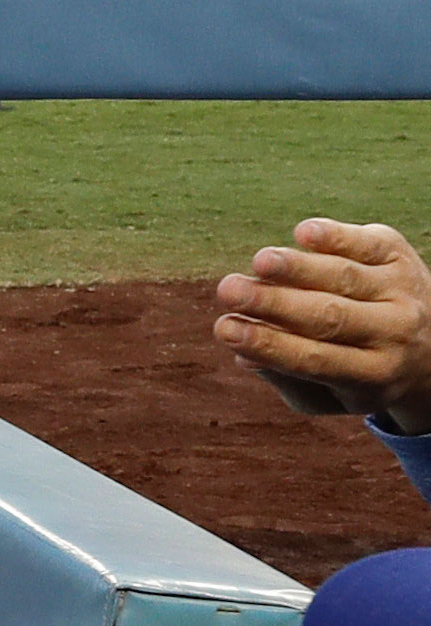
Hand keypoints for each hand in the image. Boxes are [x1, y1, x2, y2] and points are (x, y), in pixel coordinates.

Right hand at [216, 218, 430, 431]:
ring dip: (299, 268)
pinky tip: (303, 232)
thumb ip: (285, 377)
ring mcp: (402, 291)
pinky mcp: (401, 257)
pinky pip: (370, 244)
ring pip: (345, 278)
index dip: (266, 344)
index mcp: (373, 376)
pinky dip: (337, 236)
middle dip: (274, 302)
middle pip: (328, 316)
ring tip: (259, 262)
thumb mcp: (328, 393)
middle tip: (228, 290)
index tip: (223, 328)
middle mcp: (395, 332)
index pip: (313, 359)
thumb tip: (242, 354)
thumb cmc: (360, 372)